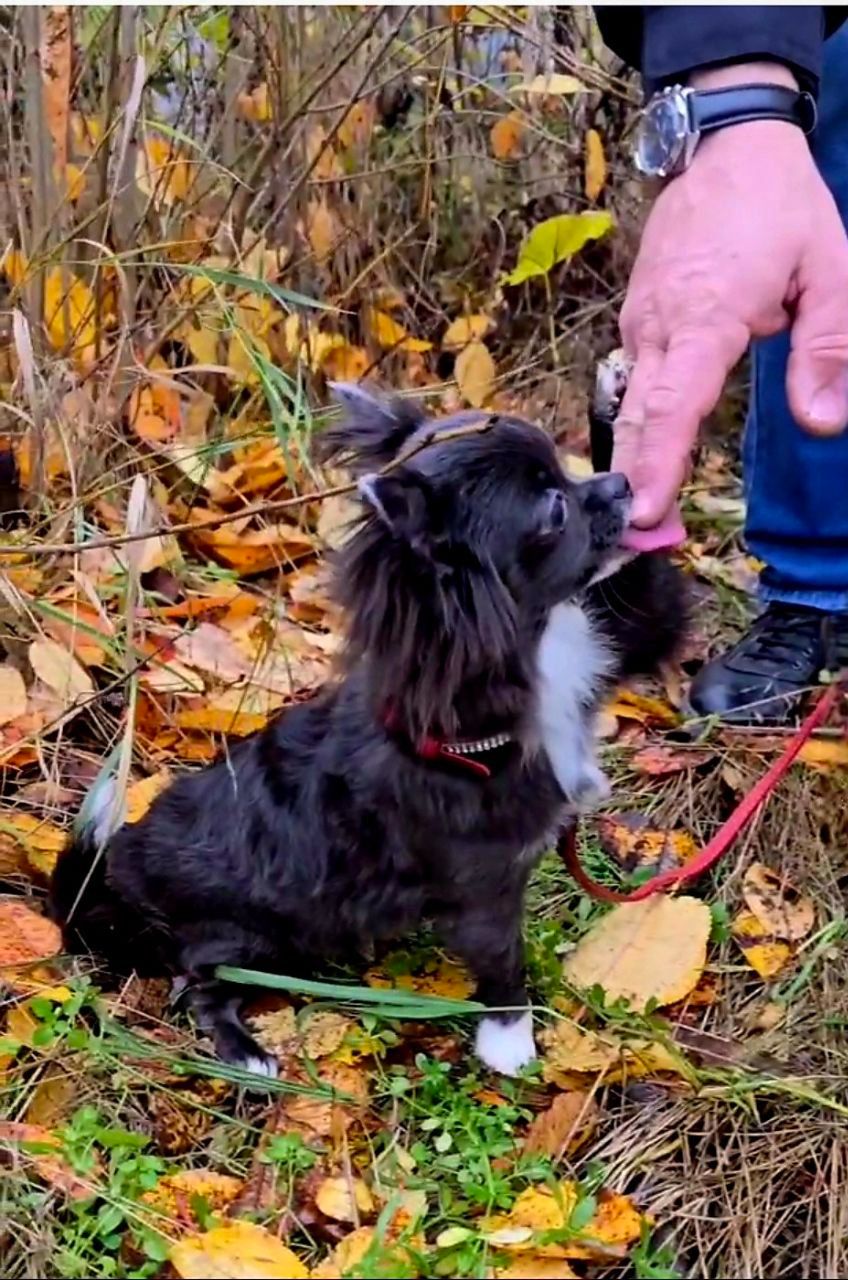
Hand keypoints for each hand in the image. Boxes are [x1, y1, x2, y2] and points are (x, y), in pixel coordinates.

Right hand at [616, 62, 847, 543]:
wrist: (727, 145)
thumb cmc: (782, 206)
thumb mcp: (833, 270)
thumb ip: (829, 349)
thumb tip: (823, 423)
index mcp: (705, 315)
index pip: (674, 403)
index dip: (658, 463)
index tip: (643, 516)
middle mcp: (659, 324)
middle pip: (639, 416)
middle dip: (636, 481)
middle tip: (638, 544)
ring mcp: (642, 321)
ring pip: (631, 402)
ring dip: (634, 459)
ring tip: (639, 518)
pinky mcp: (640, 319)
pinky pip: (635, 381)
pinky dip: (641, 424)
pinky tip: (649, 459)